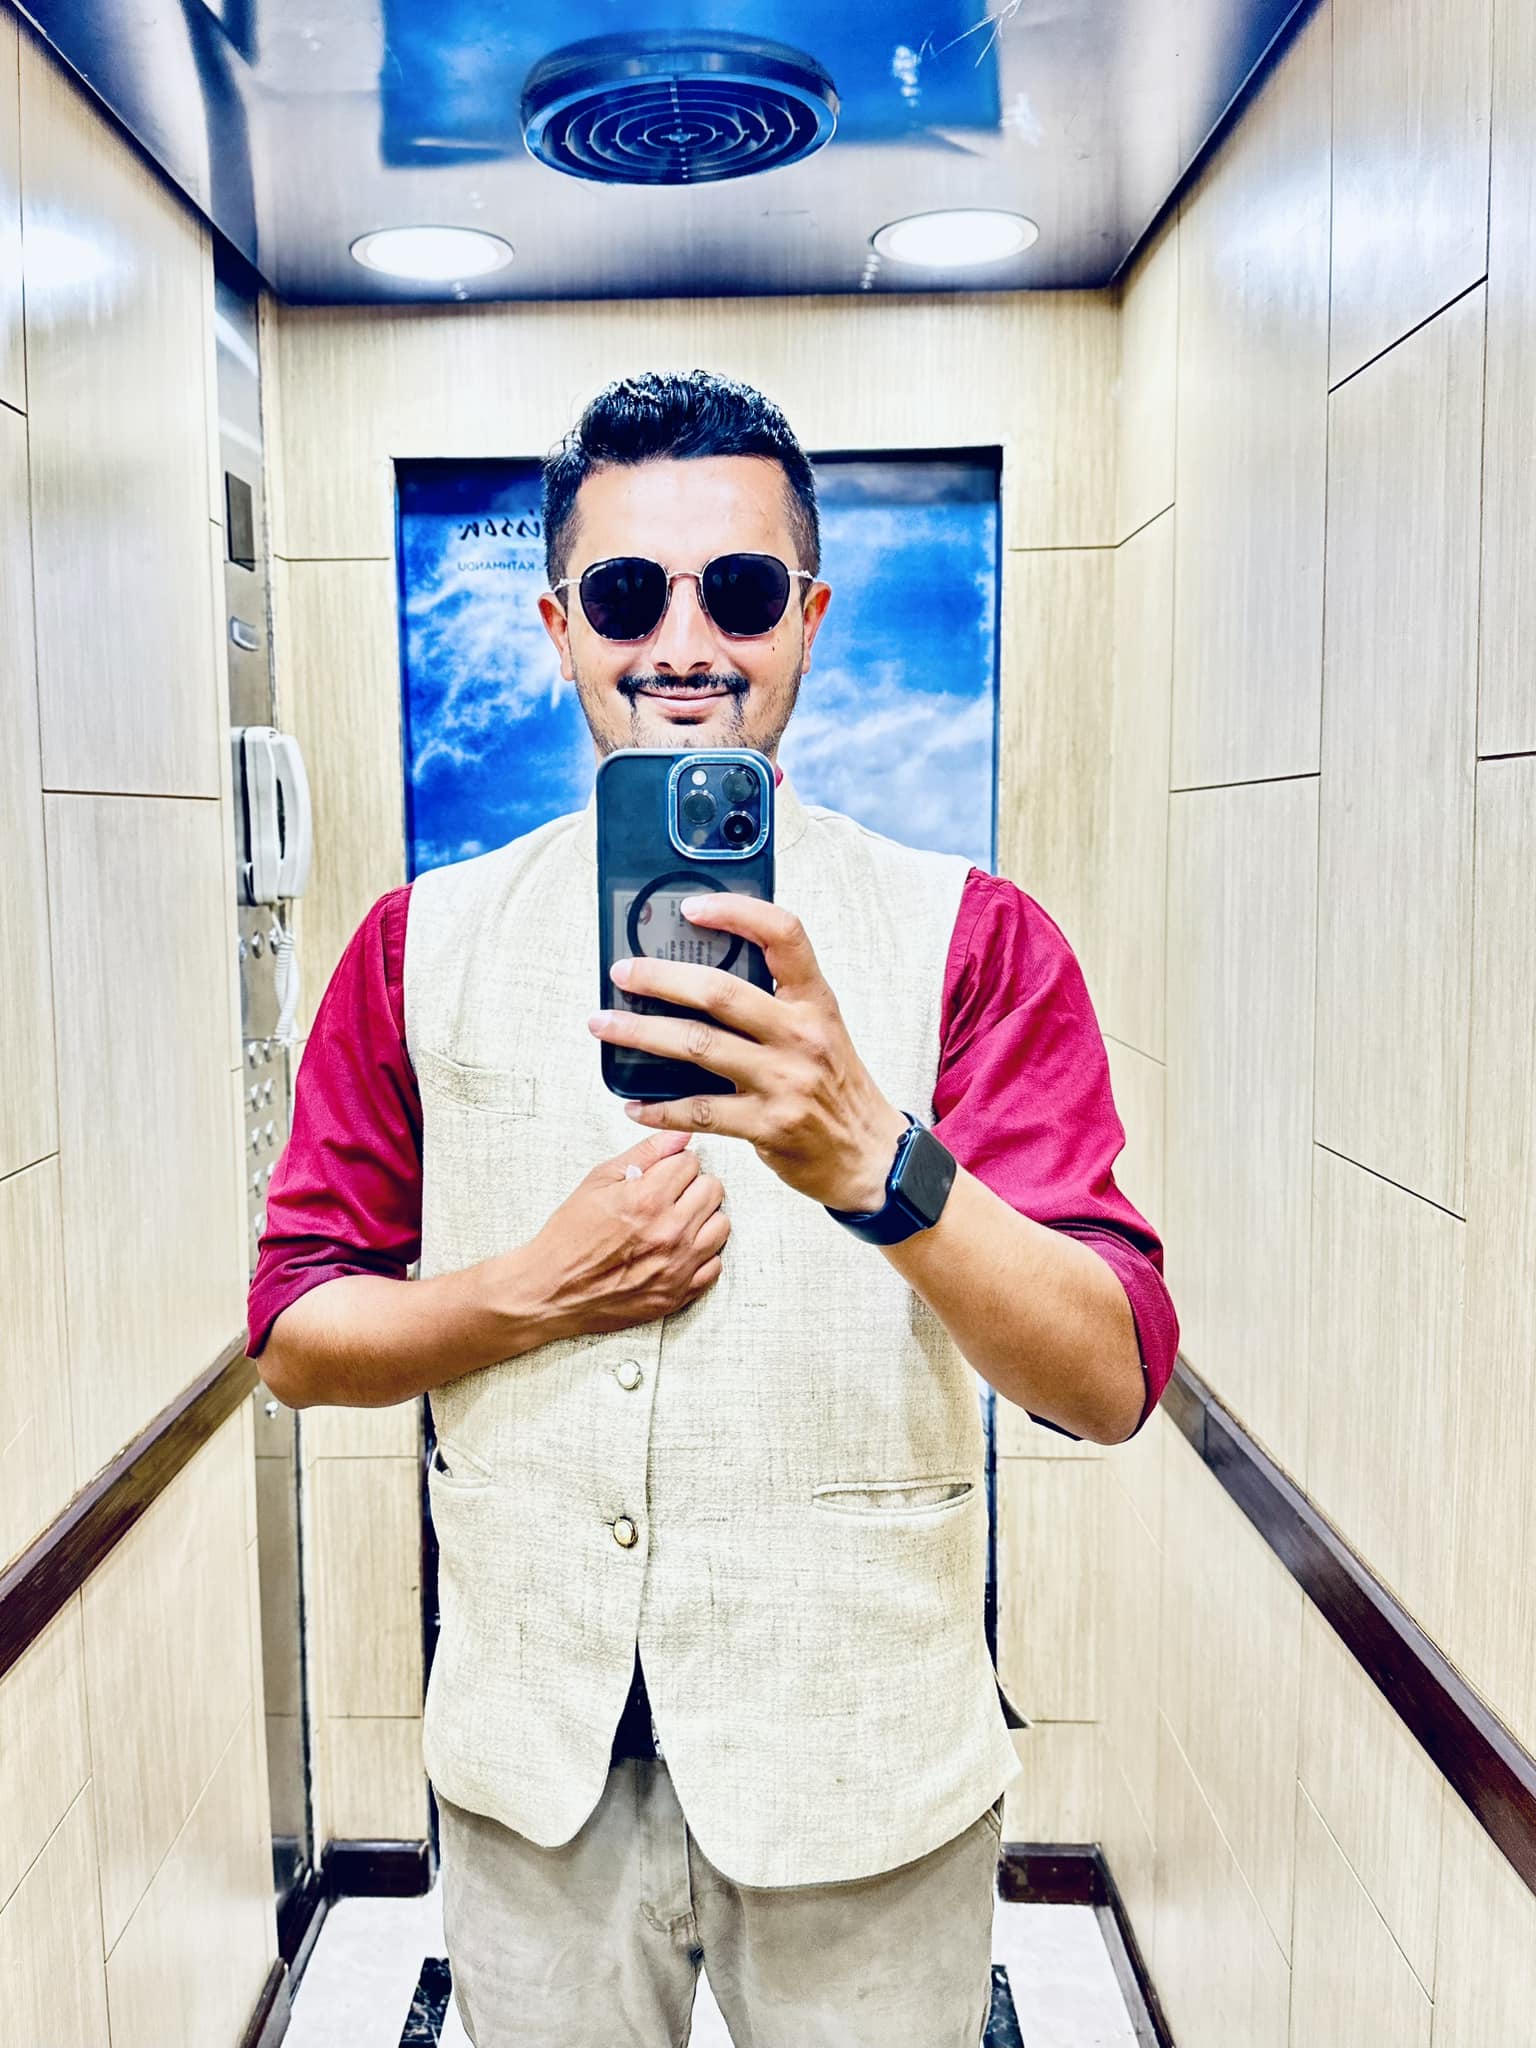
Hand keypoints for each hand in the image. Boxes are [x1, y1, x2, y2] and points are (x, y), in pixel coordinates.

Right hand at [528, 1130, 729, 1337]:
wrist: (551, 1289)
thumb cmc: (570, 1235)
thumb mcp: (598, 1181)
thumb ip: (644, 1154)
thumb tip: (680, 1134)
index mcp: (647, 1199)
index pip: (690, 1162)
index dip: (674, 1163)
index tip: (662, 1173)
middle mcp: (669, 1232)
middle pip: (713, 1189)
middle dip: (693, 1185)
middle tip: (670, 1195)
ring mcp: (677, 1266)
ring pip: (721, 1225)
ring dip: (703, 1218)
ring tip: (677, 1221)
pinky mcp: (678, 1293)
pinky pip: (715, 1264)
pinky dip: (701, 1254)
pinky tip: (678, 1250)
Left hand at [587, 895, 908, 1211]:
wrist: (870, 1156)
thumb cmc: (835, 1086)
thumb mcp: (820, 1030)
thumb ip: (775, 1002)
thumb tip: (700, 978)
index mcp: (814, 1001)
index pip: (783, 935)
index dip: (736, 912)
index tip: (690, 907)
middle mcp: (801, 1035)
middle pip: (720, 991)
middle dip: (660, 978)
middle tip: (621, 972)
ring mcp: (784, 1080)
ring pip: (697, 1046)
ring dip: (640, 1034)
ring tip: (604, 1025)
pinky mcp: (767, 1125)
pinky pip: (699, 1111)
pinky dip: (659, 1107)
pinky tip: (633, 1103)